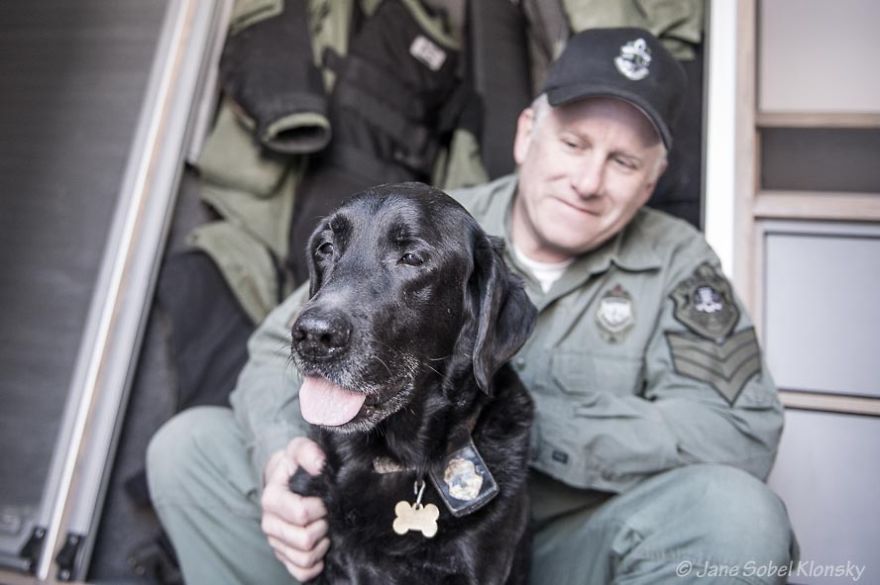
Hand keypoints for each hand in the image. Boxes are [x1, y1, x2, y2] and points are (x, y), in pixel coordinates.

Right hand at [261, 437, 329, 581]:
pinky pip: (301, 573)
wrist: (285, 479)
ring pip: (304, 558)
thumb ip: (308, 452)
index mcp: (271, 499)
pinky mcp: (283, 556)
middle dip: (323, 526)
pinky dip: (315, 564)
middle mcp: (269, 524)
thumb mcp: (300, 450)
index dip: (321, 507)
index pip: (302, 513)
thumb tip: (319, 464)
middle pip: (305, 539)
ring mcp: (275, 542)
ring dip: (322, 545)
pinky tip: (321, 548)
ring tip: (326, 528)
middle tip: (328, 515)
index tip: (326, 499)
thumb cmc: (295, 465)